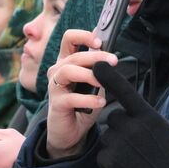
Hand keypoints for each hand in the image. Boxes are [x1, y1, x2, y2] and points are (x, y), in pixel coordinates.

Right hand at [42, 28, 115, 158]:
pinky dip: (88, 99)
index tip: (100, 42)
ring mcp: (54, 87)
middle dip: (96, 56)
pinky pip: (71, 98)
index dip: (84, 36)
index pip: (69, 38)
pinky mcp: (56, 104)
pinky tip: (100, 102)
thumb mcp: (94, 83)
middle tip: (113, 61)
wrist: (72, 131)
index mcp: (66, 61)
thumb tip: (108, 50)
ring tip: (104, 83)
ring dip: (89, 74)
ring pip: (68, 71)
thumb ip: (99, 67)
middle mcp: (57, 70)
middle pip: (74, 55)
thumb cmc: (83, 104)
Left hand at [94, 62, 168, 167]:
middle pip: (114, 117)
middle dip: (121, 128)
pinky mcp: (108, 160)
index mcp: (148, 116)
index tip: (97, 64)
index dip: (109, 76)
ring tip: (135, 160)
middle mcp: (131, 126)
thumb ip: (150, 120)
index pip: (125, 90)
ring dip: (116, 145)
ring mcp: (118, 143)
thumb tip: (138, 115)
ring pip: (108, 137)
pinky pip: (103, 155)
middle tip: (137, 145)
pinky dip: (112, 162)